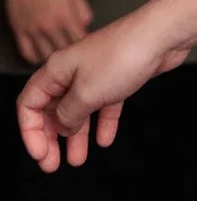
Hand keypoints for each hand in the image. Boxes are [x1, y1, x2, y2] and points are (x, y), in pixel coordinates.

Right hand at [2, 0, 92, 68]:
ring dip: (54, 58)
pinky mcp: (19, 30)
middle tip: (75, 55)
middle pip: (64, 51)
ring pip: (46, 56)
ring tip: (60, 57)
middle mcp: (50, 25)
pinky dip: (36, 58)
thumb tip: (87, 28)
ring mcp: (33, 29)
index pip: (80, 41)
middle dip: (71, 54)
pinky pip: (27, 53)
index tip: (87, 48)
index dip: (85, 47)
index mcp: (66, 15)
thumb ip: (84, 12)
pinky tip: (42, 55)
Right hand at [18, 5, 186, 169]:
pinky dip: (103, 123)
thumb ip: (68, 115)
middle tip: (52, 165)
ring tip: (77, 161)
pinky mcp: (118, 77)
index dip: (30, 132)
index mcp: (55, 71)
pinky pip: (104, 105)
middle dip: (51, 139)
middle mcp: (71, 71)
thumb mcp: (86, 94)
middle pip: (52, 109)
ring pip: (79, 110)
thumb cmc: (122, 56)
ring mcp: (95, 74)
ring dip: (76, 136)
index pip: (29, 104)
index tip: (40, 154)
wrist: (162, 36)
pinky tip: (105, 141)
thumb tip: (62, 127)